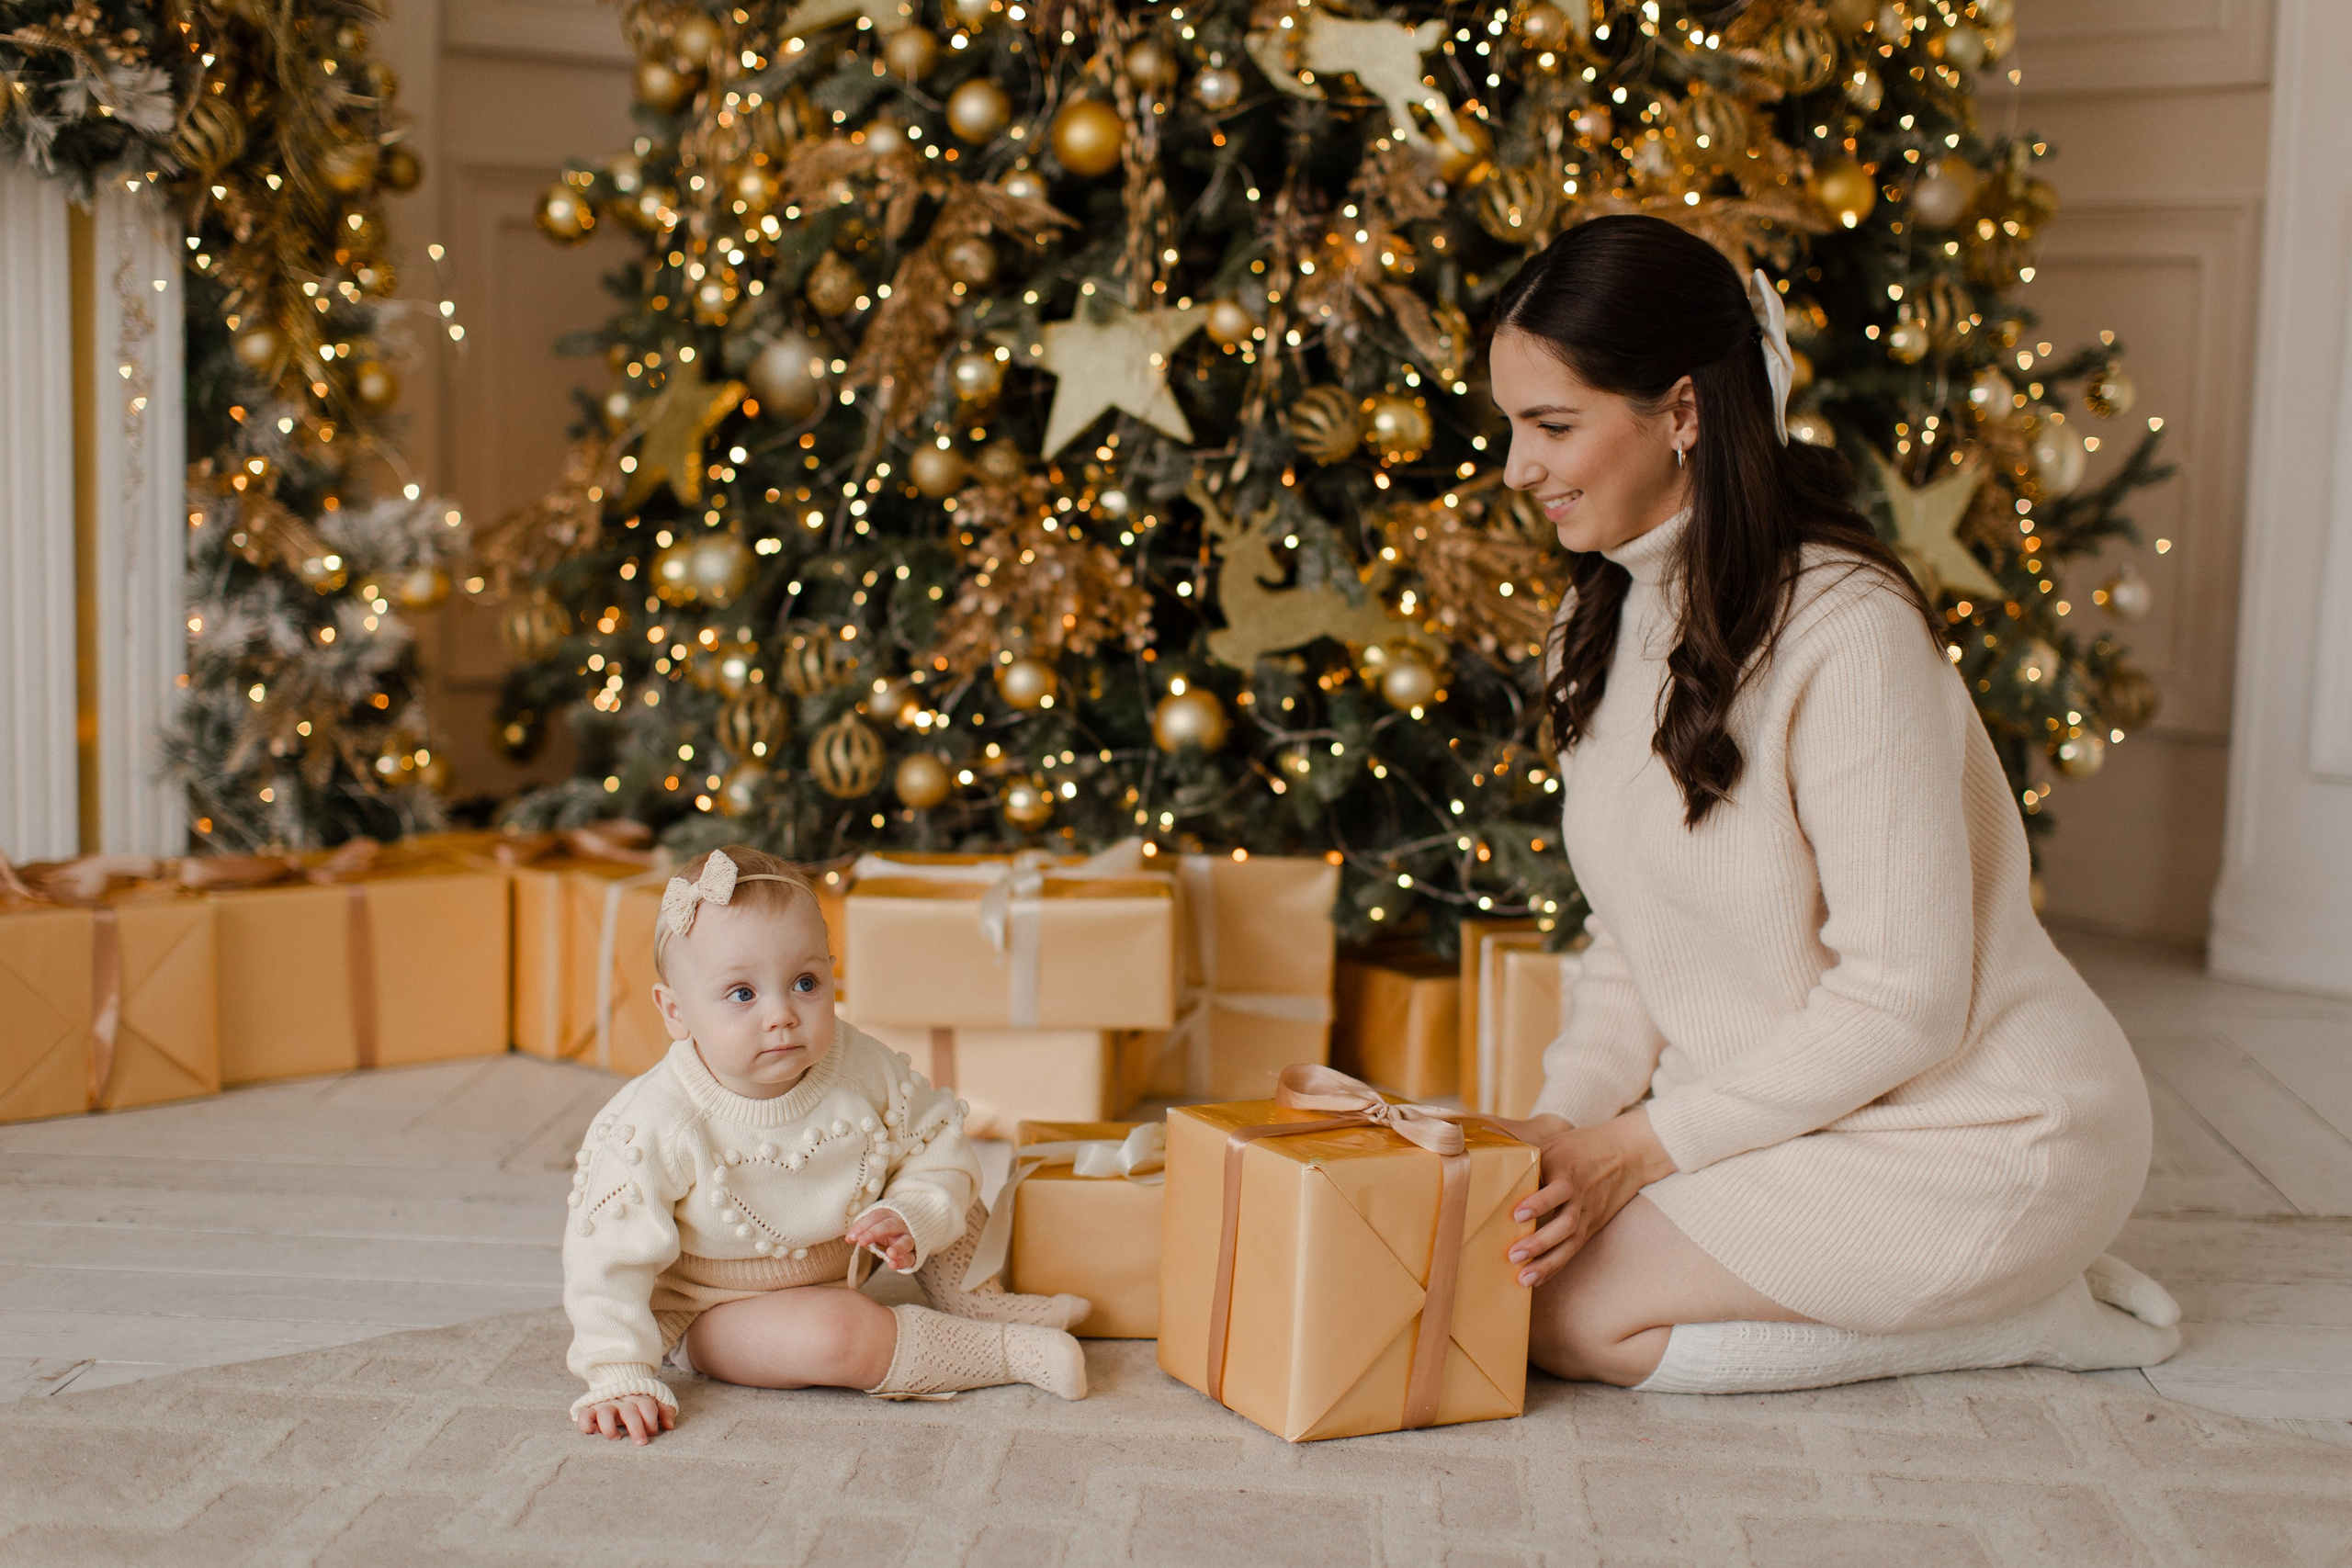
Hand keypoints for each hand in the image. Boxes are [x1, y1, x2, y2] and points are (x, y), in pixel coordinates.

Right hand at [575, 1392, 673, 1445]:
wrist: (616, 1386)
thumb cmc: (638, 1403)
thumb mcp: (654, 1403)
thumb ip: (665, 1411)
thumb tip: (670, 1426)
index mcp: (639, 1399)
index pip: (647, 1406)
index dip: (651, 1420)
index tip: (653, 1432)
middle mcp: (622, 1401)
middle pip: (629, 1412)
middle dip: (636, 1428)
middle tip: (641, 1443)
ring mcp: (605, 1405)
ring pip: (605, 1412)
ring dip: (610, 1427)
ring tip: (616, 1438)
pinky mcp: (590, 1410)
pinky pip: (585, 1415)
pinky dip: (587, 1423)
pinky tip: (592, 1432)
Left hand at [846, 1208, 915, 1272]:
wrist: (912, 1229)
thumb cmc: (888, 1227)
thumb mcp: (875, 1224)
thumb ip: (862, 1229)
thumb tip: (848, 1238)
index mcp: (890, 1215)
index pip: (876, 1216)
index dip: (863, 1226)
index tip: (851, 1238)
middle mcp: (901, 1224)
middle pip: (889, 1225)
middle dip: (875, 1233)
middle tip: (862, 1241)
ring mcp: (909, 1238)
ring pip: (906, 1241)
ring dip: (898, 1247)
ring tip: (889, 1254)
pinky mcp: (914, 1253)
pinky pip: (910, 1257)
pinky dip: (903, 1261)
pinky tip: (893, 1265)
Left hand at [1492, 1108, 1676, 1288]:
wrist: (1627, 1153)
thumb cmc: (1580, 1147)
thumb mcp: (1553, 1144)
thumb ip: (1527, 1155)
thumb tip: (1488, 1160)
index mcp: (1569, 1172)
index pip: (1556, 1190)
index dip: (1538, 1203)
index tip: (1517, 1214)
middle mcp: (1580, 1196)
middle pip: (1564, 1223)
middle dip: (1539, 1241)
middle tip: (1513, 1255)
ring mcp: (1587, 1213)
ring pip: (1570, 1242)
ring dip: (1547, 1262)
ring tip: (1524, 1278)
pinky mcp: (1591, 1226)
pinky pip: (1574, 1249)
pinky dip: (1556, 1265)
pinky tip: (1537, 1279)